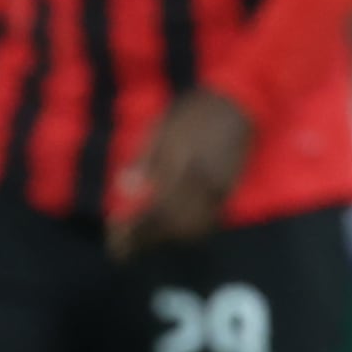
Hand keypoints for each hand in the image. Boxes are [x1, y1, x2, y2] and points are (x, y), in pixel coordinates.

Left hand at [108, 86, 256, 255]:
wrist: (238, 104)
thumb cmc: (194, 113)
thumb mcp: (160, 130)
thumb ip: (144, 161)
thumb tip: (124, 188)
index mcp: (182, 170)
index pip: (154, 211)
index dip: (133, 230)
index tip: (113, 238)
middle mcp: (203, 187)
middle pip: (173, 228)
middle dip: (146, 241)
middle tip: (121, 247)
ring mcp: (219, 192)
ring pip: (193, 230)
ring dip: (167, 239)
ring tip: (143, 241)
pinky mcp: (228, 192)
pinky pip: (208, 222)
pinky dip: (187, 232)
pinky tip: (171, 228)